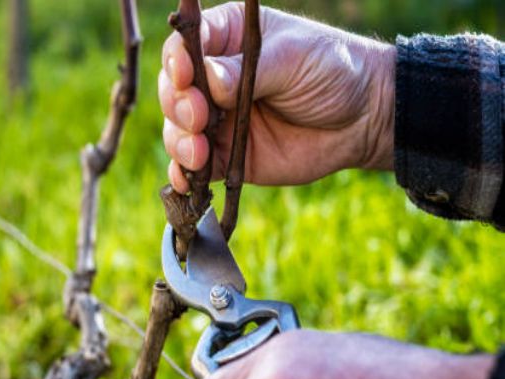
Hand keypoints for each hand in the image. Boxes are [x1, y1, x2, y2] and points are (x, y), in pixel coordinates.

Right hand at [160, 3, 396, 192]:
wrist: (363, 120)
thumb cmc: (332, 72)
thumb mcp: (293, 58)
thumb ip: (246, 71)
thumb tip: (209, 82)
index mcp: (227, 40)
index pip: (184, 46)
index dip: (177, 61)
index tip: (186, 77)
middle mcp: (214, 79)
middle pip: (173, 90)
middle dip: (178, 105)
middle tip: (199, 118)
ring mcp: (217, 120)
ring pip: (177, 130)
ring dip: (180, 142)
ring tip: (199, 152)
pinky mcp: (224, 156)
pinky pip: (193, 167)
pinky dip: (184, 174)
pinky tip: (186, 181)